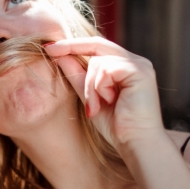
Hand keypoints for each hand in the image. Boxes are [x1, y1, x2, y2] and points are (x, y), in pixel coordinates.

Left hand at [44, 37, 163, 149]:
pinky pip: (106, 70)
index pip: (97, 46)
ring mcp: (140, 65)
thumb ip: (77, 75)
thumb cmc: (116, 125)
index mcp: (125, 65)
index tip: (49, 46)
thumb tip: (59, 55)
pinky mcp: (140, 72)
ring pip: (97, 61)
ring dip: (89, 86)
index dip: (73, 44)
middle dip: (71, 47)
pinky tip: (108, 102)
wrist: (135, 144)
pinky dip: (99, 87)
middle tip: (49, 51)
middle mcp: (135, 61)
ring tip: (95, 107)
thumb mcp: (89, 96)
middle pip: (97, 45)